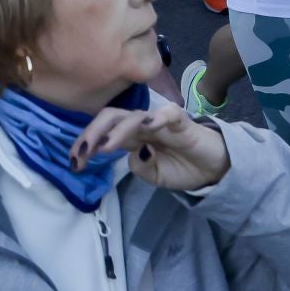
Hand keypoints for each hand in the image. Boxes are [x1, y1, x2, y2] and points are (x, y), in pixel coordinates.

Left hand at [71, 100, 230, 192]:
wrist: (216, 170)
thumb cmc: (184, 168)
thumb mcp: (154, 176)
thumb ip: (138, 166)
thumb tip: (128, 156)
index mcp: (133, 136)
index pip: (104, 133)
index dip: (87, 144)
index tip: (73, 162)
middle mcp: (142, 124)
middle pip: (111, 117)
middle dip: (92, 132)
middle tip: (80, 151)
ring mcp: (160, 120)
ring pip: (133, 116)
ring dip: (116, 131)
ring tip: (104, 147)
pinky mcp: (181, 120)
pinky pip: (167, 114)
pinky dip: (155, 118)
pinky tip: (146, 127)